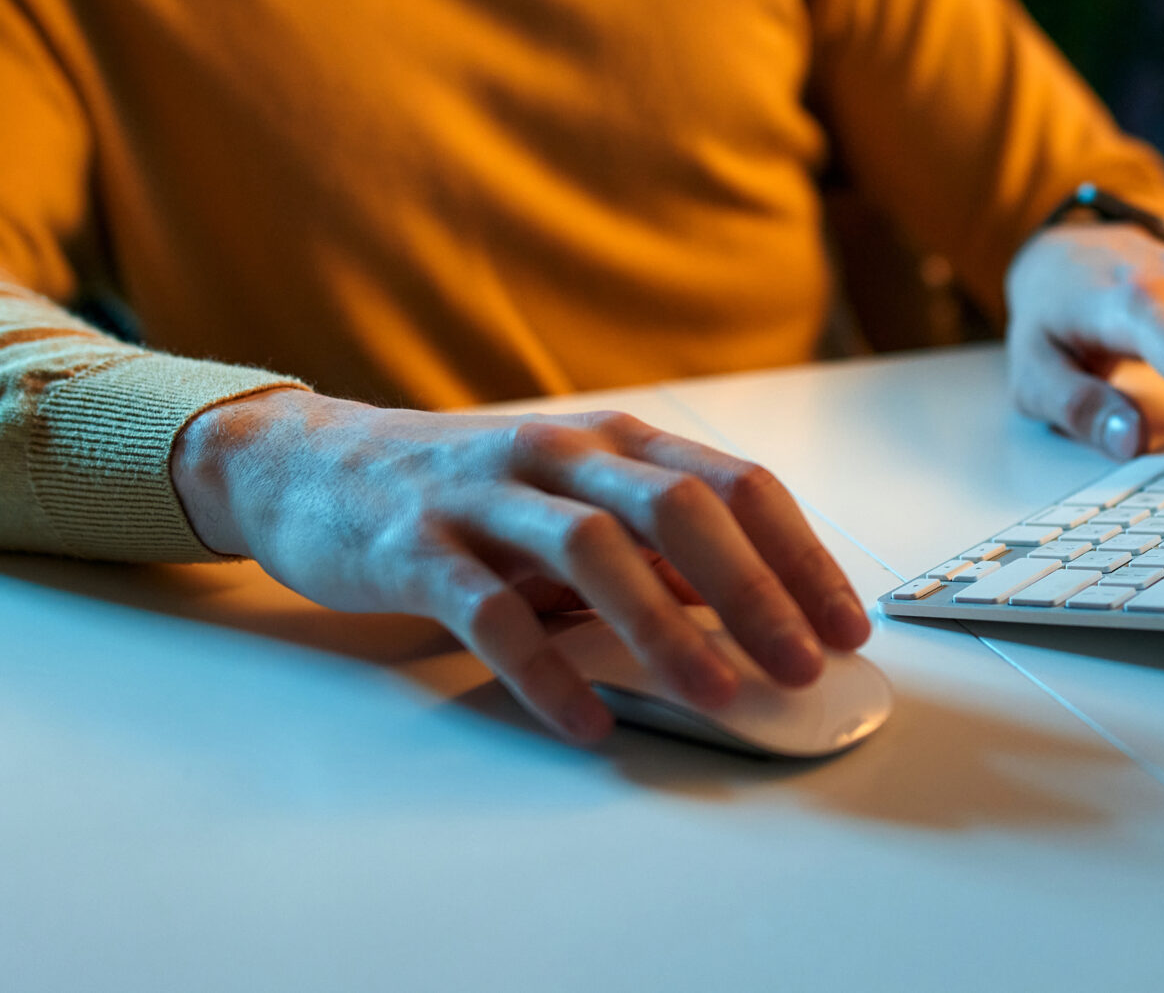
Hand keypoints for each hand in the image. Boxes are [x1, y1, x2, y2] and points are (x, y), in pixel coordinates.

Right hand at [170, 390, 871, 743]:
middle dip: (755, 591)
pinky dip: (546, 670)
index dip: (800, 555)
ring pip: (596, 552)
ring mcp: (487, 496)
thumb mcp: (579, 501)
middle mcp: (562, 454)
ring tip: (715, 696)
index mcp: (616, 440)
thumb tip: (762, 605)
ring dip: (666, 630)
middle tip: (802, 666)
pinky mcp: (418, 548)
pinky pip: (492, 611)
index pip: (736, 485)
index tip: (846, 626)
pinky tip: (586, 722)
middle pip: (680, 509)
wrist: (317, 468)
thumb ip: (662, 545)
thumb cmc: (473, 494)